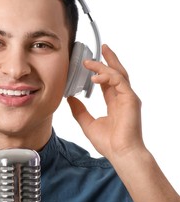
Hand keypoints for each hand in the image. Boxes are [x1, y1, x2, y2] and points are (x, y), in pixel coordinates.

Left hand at [67, 44, 144, 160]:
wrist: (120, 153)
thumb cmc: (108, 142)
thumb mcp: (87, 123)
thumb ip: (79, 110)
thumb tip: (70, 99)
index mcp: (114, 102)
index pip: (108, 81)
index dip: (100, 70)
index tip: (90, 62)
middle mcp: (123, 97)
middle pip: (117, 72)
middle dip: (109, 59)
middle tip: (101, 47)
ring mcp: (128, 98)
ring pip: (118, 74)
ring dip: (104, 65)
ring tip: (89, 61)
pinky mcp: (131, 99)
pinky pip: (119, 81)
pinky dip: (107, 76)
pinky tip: (95, 77)